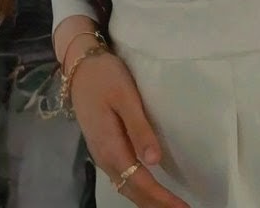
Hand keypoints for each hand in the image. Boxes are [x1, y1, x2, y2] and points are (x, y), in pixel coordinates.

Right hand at [70, 51, 190, 207]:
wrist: (79, 65)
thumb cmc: (105, 76)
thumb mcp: (125, 96)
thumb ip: (139, 128)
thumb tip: (154, 161)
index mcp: (111, 146)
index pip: (139, 181)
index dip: (160, 198)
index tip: (181, 207)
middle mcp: (104, 156)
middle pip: (132, 190)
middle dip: (155, 204)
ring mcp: (101, 153)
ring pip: (125, 186)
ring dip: (147, 199)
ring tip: (168, 205)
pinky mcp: (103, 147)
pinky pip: (121, 177)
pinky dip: (137, 188)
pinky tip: (148, 188)